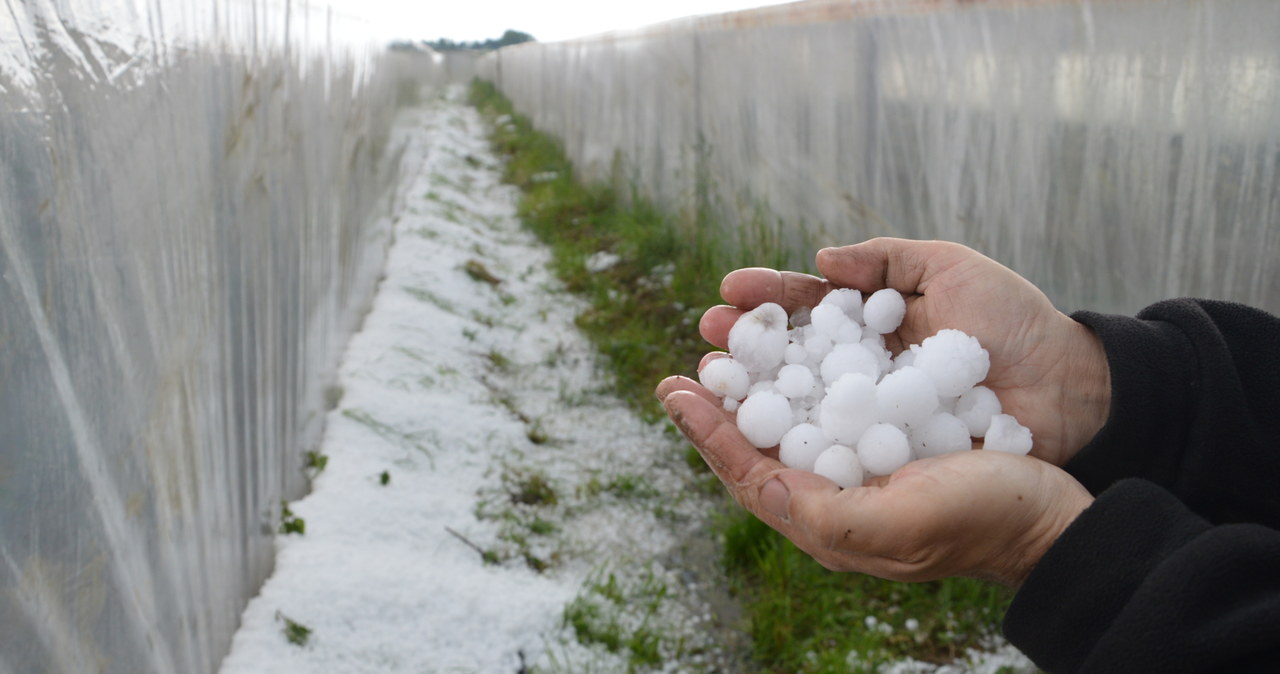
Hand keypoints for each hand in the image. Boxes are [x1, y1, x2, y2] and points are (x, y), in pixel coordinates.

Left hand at [655, 376, 1093, 586]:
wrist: (1052, 515)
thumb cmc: (982, 519)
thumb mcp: (899, 525)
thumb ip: (821, 513)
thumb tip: (754, 484)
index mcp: (826, 518)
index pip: (747, 471)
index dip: (706, 429)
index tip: (673, 386)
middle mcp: (835, 492)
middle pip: (762, 440)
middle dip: (726, 397)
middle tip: (698, 352)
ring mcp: (864, 463)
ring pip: (795, 415)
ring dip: (764, 376)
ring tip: (737, 337)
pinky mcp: (894, 436)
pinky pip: (837, 401)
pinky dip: (813, 369)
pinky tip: (804, 342)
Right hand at [698, 238, 1111, 466]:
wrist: (1073, 388)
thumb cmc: (1015, 323)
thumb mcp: (951, 270)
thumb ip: (887, 261)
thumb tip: (821, 261)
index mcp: (873, 325)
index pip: (806, 308)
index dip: (766, 299)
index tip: (728, 290)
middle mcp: (861, 370)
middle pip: (789, 357)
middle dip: (744, 346)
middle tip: (706, 337)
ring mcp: (869, 415)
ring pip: (797, 404)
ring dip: (750, 394)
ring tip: (710, 383)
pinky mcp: (884, 455)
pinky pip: (828, 447)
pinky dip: (788, 441)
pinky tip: (753, 434)